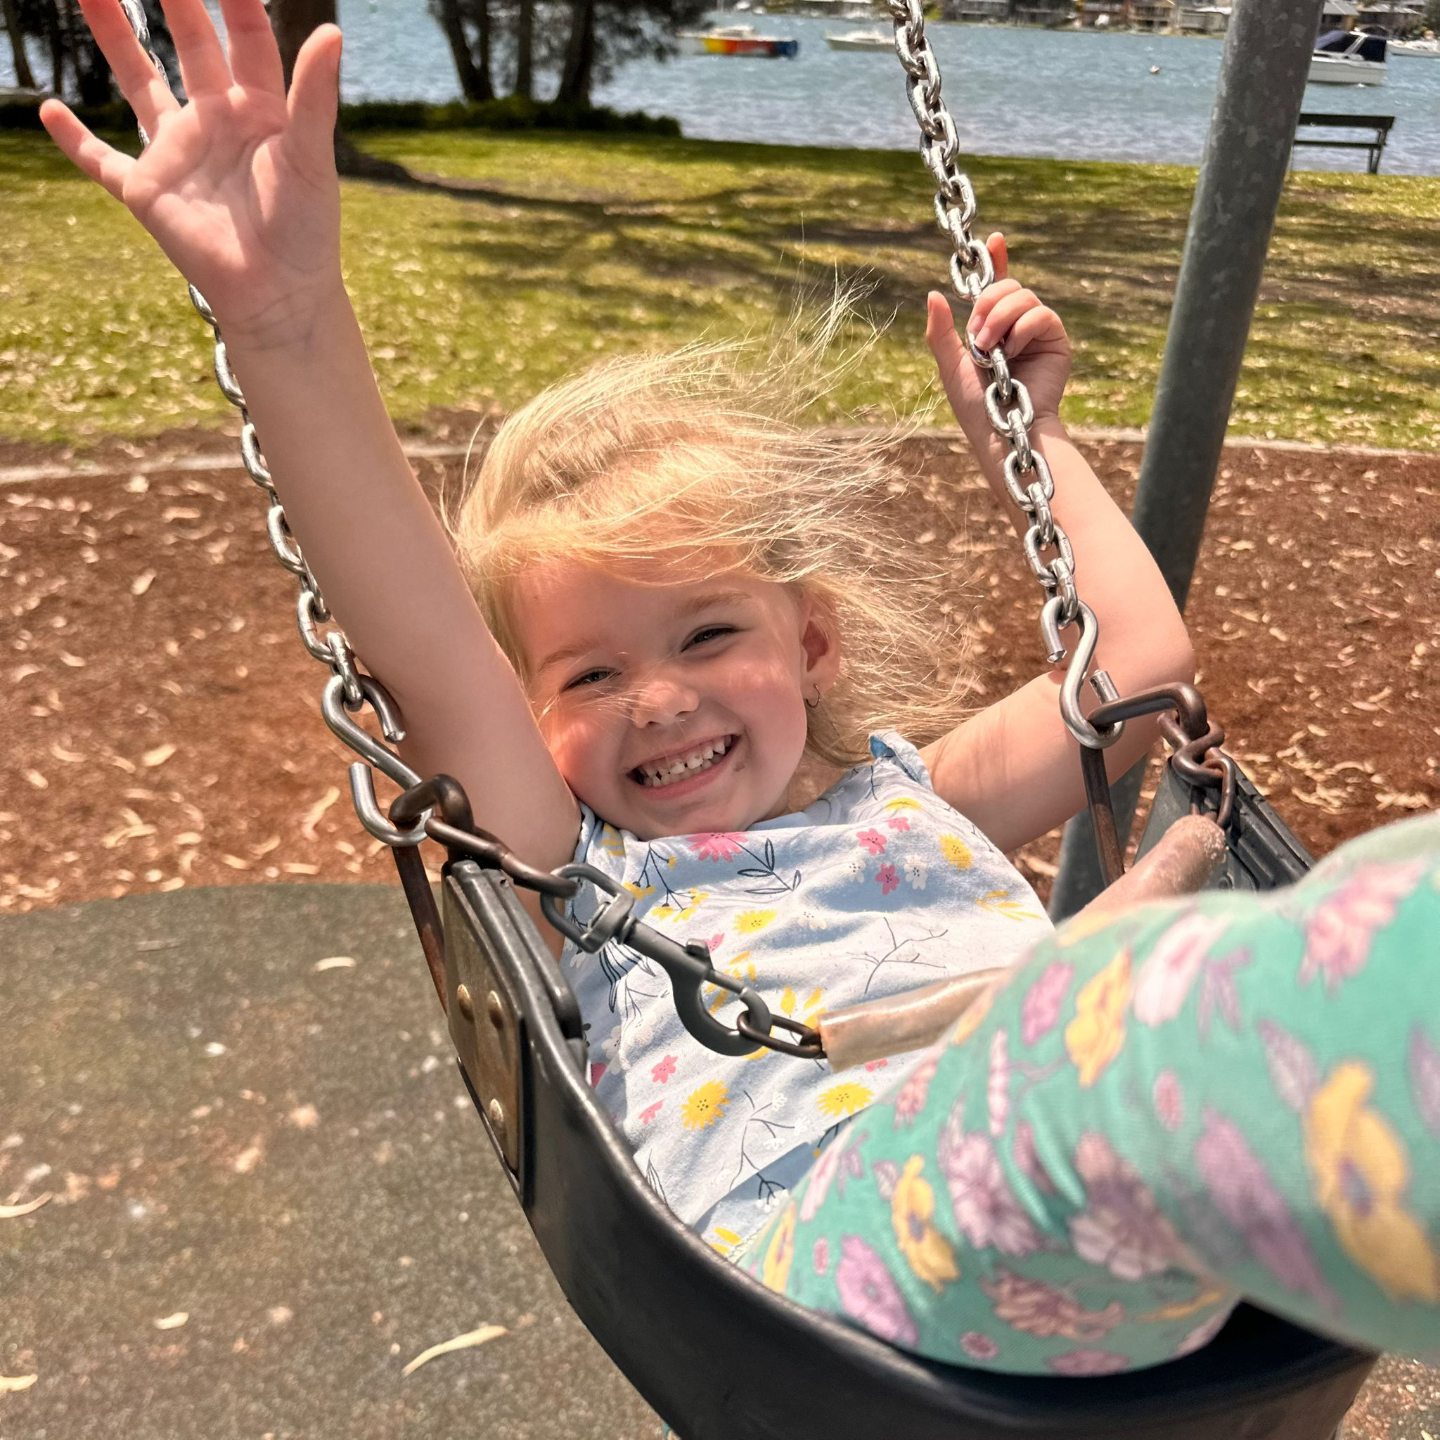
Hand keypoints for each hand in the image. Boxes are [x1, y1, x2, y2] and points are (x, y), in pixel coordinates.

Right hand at [40, 0, 344, 348]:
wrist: (279, 295)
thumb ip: (315, 96)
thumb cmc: (306, 230)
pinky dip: (76, 141)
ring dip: (116, 39)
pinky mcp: (148, 191)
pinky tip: (51, 111)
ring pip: (138, 83)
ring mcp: (179, 153)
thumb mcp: (310, 156)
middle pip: (191, 45)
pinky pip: (103, 161)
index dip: (236, 0)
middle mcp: (217, 121)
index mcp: (261, 110)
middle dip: (175, 1)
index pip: (248, 39)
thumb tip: (331, 31)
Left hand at [926, 233, 1071, 441]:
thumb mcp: (950, 365)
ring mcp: (1037, 331)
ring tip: (989, 349)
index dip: (997, 261)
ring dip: (1000, 319)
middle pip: (1008, 286)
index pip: (997, 285)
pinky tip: (1013, 353)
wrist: (999, 426)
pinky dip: (1021, 330)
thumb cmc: (974, 404)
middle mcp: (1016, 325)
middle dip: (987, 305)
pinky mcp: (1056, 340)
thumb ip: (941, 332)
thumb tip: (933, 293)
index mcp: (992, 326)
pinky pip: (1041, 313)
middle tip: (976, 337)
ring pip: (1023, 295)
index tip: (994, 241)